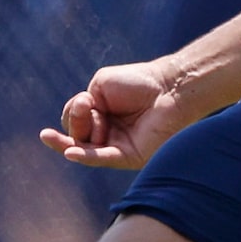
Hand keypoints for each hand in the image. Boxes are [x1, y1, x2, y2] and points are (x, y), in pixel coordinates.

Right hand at [43, 56, 196, 170]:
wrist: (169, 88)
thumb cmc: (138, 82)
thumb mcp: (99, 86)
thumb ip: (81, 104)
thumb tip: (73, 127)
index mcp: (100, 116)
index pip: (72, 121)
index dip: (73, 112)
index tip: (86, 99)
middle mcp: (107, 134)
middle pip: (75, 136)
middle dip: (76, 120)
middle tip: (86, 106)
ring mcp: (116, 147)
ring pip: (84, 149)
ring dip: (80, 131)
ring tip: (88, 113)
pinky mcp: (128, 157)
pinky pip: (101, 159)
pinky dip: (85, 156)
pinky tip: (71, 153)